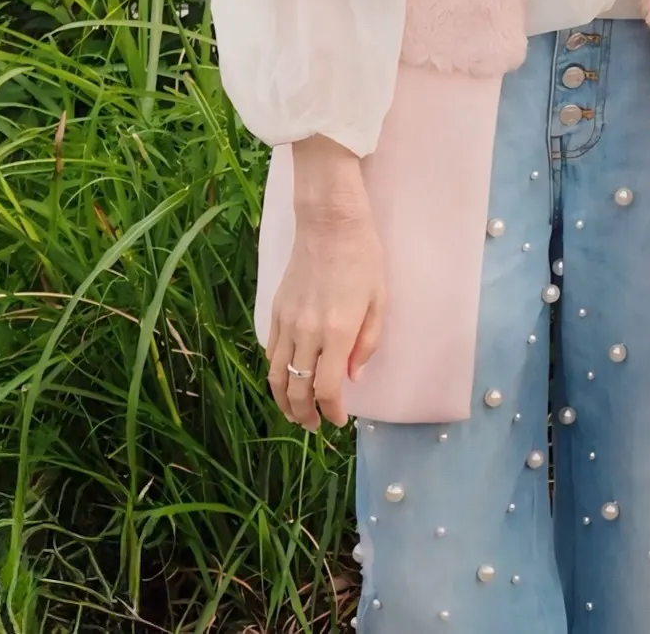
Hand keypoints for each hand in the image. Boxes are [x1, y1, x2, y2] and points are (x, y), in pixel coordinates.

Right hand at [264, 139, 386, 429]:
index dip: (330, 411)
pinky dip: (274, 373)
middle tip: (313, 426)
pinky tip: (284, 380)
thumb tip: (352, 377)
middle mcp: (307, 332)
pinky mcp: (275, 311)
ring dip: (284, 400)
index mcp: (338, 332)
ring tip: (295, 413)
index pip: (327, 388)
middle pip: (297, 388)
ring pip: (276, 375)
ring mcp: (287, 322)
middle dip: (304, 414)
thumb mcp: (380, 300)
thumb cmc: (364, 258)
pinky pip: (269, 352)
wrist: (330, 223)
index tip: (338, 420)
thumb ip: (368, 343)